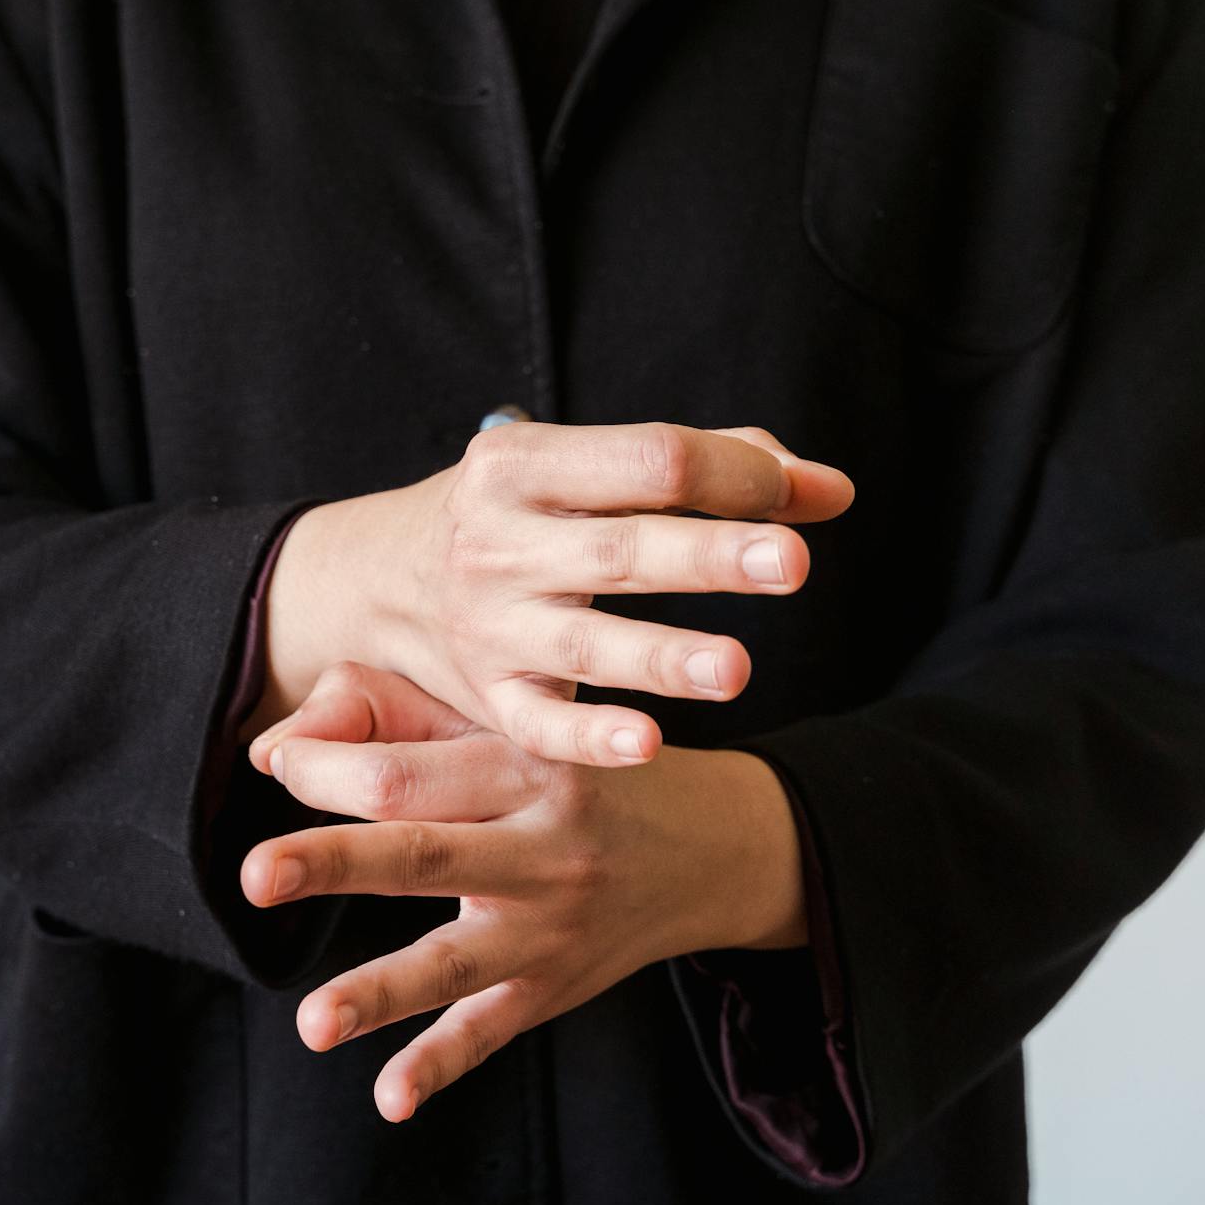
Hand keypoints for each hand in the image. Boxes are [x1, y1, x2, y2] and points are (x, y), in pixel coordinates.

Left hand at [242, 662, 807, 1121]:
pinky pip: (490, 1030)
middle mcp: (539, 844)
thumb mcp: (504, 724)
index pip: (407, 772)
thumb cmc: (567, 771)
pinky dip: (441, 1065)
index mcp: (517, 764)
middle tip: (255, 873)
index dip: (326, 771)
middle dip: (336, 862)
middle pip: (423, 851)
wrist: (701, 844)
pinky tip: (390, 1097)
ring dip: (380, 992)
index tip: (271, 764)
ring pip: (454, 960)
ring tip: (312, 1022)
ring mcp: (549, 924)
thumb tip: (274, 750)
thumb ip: (390, 720)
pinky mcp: (551, 985)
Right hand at [244, 422, 852, 765]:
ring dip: (662, 654)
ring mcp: (490, 625)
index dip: (733, 477)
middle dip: (709, 554)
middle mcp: (499, 541)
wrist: (374, 583)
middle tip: (793, 563)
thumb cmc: (518, 514)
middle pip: (620, 546)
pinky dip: (589, 737)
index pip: (646, 460)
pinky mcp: (489, 699)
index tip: (804, 500)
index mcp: (525, 463)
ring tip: (737, 668)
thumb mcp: (581, 467)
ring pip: (585, 643)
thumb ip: (710, 468)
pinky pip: (541, 725)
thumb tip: (830, 491)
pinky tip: (648, 744)